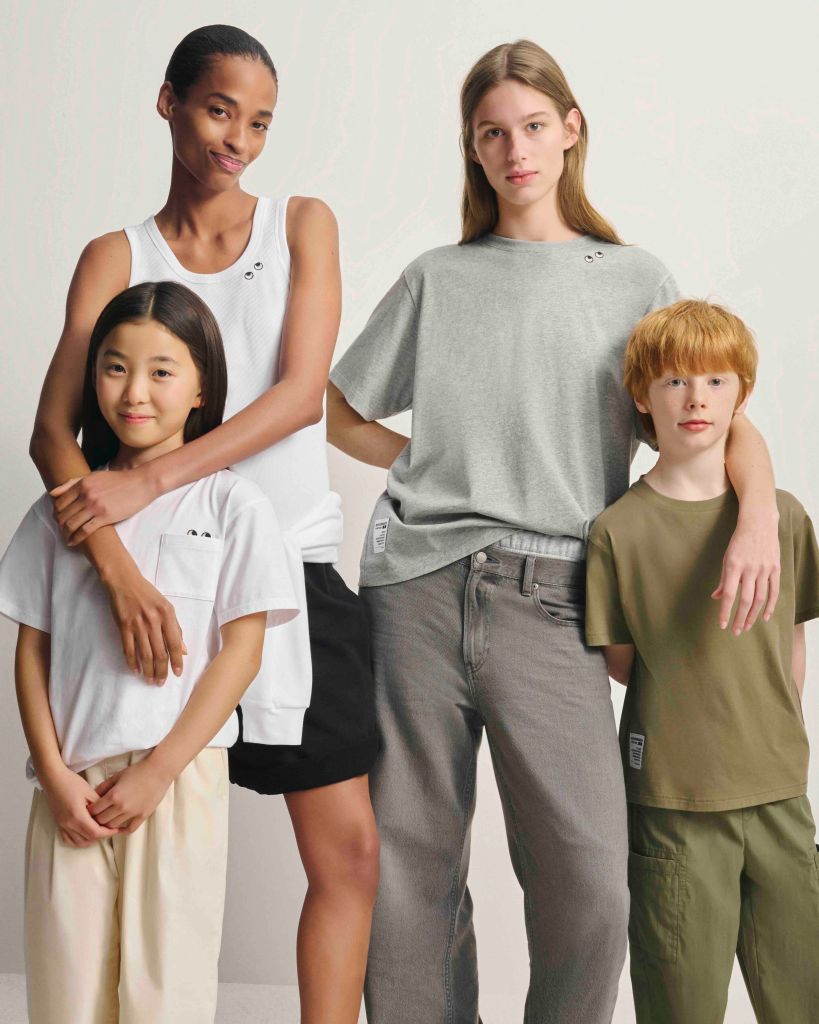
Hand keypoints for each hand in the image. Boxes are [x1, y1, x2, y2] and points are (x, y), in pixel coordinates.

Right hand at [41, 764, 119, 847]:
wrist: (54, 779)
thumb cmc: (72, 783)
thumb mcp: (89, 792)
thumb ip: (99, 806)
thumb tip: (107, 815)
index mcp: (77, 816)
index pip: (94, 833)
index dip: (107, 833)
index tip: (115, 829)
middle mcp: (68, 824)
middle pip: (88, 839)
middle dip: (100, 837)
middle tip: (109, 829)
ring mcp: (62, 825)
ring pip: (78, 843)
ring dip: (90, 840)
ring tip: (99, 832)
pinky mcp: (59, 824)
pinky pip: (68, 840)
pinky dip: (78, 841)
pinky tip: (85, 835)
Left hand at [50, 465, 155, 545]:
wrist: (141, 483)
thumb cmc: (120, 480)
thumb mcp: (94, 476)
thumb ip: (72, 483)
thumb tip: (53, 492)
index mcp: (82, 484)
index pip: (60, 502)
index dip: (56, 513)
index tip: (58, 519)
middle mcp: (86, 495)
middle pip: (63, 514)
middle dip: (59, 525)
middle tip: (61, 530)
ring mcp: (95, 506)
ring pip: (71, 523)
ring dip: (65, 533)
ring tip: (66, 538)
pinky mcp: (105, 517)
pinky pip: (84, 530)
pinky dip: (76, 538)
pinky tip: (73, 542)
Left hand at [89, 757, 172, 833]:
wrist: (159, 771)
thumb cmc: (137, 771)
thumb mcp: (117, 776)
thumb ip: (103, 787)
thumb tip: (92, 797)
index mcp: (113, 795)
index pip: (94, 811)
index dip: (89, 811)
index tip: (90, 809)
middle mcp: (121, 807)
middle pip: (101, 821)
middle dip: (96, 819)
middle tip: (96, 816)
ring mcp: (132, 813)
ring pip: (113, 827)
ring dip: (108, 825)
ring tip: (107, 820)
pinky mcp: (142, 816)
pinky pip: (129, 830)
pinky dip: (122, 831)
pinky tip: (119, 828)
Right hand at [103, 562, 186, 682]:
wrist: (125, 581)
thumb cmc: (148, 594)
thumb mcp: (167, 607)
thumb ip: (176, 628)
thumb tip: (184, 650)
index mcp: (167, 615)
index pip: (175, 643)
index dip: (177, 661)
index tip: (177, 673)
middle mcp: (154, 621)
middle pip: (160, 652)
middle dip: (162, 671)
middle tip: (161, 682)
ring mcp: (137, 624)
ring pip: (145, 654)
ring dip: (148, 670)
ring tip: (150, 680)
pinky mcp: (123, 626)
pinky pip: (129, 649)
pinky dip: (132, 662)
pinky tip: (136, 670)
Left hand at [712, 510, 779, 633]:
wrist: (758, 523)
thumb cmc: (739, 541)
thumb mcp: (726, 558)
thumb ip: (723, 579)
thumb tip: (716, 597)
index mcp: (734, 566)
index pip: (729, 594)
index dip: (725, 611)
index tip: (722, 625)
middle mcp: (750, 569)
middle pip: (746, 600)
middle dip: (740, 618)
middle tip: (736, 631)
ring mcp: (764, 569)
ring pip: (760, 598)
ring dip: (753, 615)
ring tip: (746, 626)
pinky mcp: (775, 568)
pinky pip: (774, 591)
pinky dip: (770, 606)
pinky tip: (765, 617)